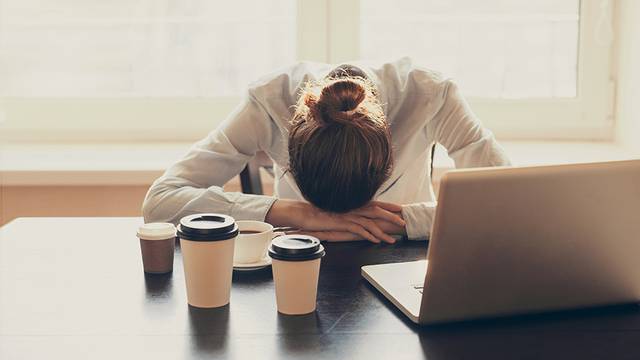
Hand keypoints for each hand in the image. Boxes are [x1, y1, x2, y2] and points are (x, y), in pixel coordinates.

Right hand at [266, 199, 405, 243]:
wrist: (303, 214)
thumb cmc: (319, 214)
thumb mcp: (336, 214)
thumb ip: (347, 215)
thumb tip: (356, 220)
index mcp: (352, 204)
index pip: (374, 203)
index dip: (388, 205)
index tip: (400, 208)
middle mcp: (352, 208)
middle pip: (376, 210)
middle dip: (391, 216)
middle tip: (404, 222)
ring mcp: (347, 215)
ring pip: (370, 221)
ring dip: (383, 230)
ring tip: (393, 239)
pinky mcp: (342, 222)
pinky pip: (359, 229)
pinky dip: (369, 235)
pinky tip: (376, 240)